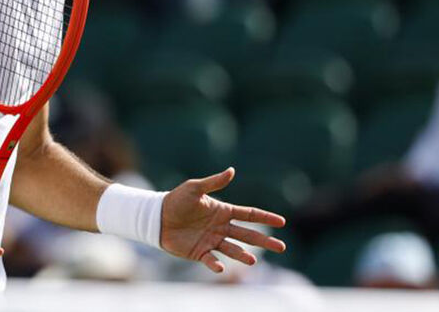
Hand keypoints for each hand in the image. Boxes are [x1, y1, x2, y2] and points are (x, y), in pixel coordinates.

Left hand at [160, 167, 285, 272]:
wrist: (157, 217)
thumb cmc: (176, 200)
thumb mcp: (194, 188)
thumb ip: (213, 182)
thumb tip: (232, 171)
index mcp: (223, 211)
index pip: (249, 214)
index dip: (265, 217)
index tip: (281, 222)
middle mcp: (221, 227)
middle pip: (247, 235)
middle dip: (264, 241)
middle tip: (282, 247)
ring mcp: (211, 241)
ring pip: (232, 249)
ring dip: (242, 255)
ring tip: (252, 260)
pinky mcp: (199, 253)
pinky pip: (211, 260)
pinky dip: (216, 265)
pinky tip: (221, 268)